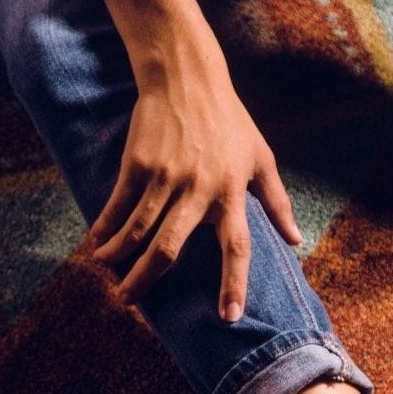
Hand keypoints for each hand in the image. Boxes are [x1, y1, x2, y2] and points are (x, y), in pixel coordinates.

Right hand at [91, 0, 301, 321]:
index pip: (236, 246)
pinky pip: (119, 204)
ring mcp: (166, 176)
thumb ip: (277, 202)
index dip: (233, 283)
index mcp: (232, 191)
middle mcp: (198, 188)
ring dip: (118, 257)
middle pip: (169, 247)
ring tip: (107, 277)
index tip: (227, 316)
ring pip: (137, 230)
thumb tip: (296, 240)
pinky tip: (96, 243)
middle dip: (146, 280)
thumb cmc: (229, 119)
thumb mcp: (261, 157)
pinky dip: (105, 226)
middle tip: (129, 304)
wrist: (187, 76)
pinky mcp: (139, 163)